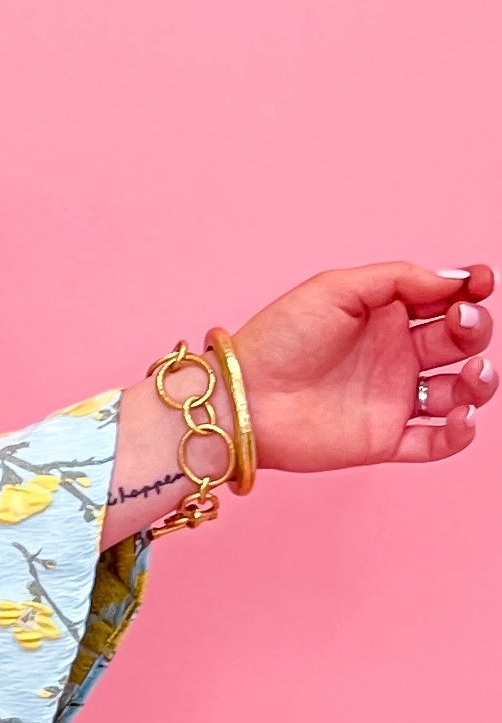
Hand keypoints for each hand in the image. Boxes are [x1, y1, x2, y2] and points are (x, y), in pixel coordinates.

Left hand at [232, 261, 492, 468]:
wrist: (243, 396)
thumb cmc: (279, 337)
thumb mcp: (336, 289)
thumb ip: (398, 279)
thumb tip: (455, 280)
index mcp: (386, 316)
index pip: (446, 301)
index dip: (471, 291)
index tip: (480, 283)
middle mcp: (396, 355)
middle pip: (460, 342)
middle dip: (473, 329)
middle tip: (459, 322)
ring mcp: (393, 398)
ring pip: (460, 392)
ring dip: (480, 382)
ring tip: (472, 373)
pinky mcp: (385, 439)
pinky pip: (437, 442)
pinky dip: (460, 433)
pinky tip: (461, 416)